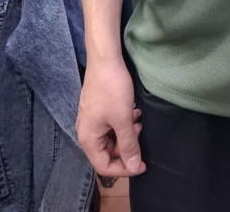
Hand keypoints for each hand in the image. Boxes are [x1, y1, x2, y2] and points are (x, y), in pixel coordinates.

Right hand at [77, 58, 145, 176]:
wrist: (105, 59)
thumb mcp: (123, 119)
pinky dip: (124, 123)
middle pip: (108, 153)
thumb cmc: (112, 90)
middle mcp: (87, 132)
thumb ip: (129, 145)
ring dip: (127, 133)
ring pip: (112, 138)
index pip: (104, 167)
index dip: (124, 169)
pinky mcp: (99, 110)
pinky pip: (112, 125)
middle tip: (139, 131)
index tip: (142, 164)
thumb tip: (134, 167)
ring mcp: (92, 120)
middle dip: (127, 146)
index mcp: (88, 139)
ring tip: (137, 119)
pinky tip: (133, 112)